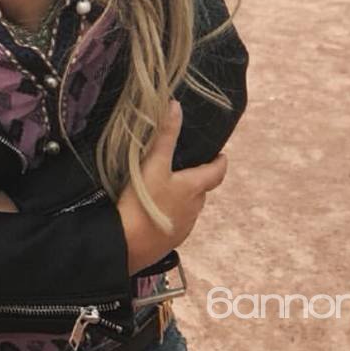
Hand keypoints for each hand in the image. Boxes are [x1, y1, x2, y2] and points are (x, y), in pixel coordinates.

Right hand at [117, 98, 227, 273]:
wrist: (128, 245)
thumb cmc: (144, 201)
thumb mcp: (153, 164)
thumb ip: (165, 135)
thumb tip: (176, 105)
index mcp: (195, 187)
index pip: (218, 172)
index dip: (220, 162)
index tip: (220, 155)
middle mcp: (195, 208)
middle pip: (202, 189)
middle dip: (197, 178)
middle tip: (183, 167)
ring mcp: (185, 226)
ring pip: (189, 207)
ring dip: (183, 197)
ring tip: (166, 188)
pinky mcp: (172, 240)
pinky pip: (177, 222)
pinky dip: (171, 213)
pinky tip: (155, 211)